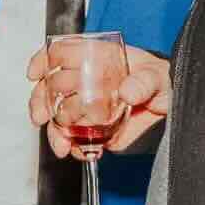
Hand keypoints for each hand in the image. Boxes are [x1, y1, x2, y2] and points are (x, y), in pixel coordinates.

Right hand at [26, 45, 170, 157]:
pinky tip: (78, 151)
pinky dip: (73, 147)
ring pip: (58, 117)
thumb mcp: (157, 76)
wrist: (169, 104)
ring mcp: (86, 106)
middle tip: (42, 116)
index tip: (35, 74)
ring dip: (54, 132)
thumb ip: (144, 82)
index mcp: (96, 59)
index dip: (43, 61)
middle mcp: (85, 82)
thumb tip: (128, 91)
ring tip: (62, 145)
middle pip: (51, 88)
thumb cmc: (161, 80)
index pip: (61, 53)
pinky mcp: (93, 129)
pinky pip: (75, 139)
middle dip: (42, 103)